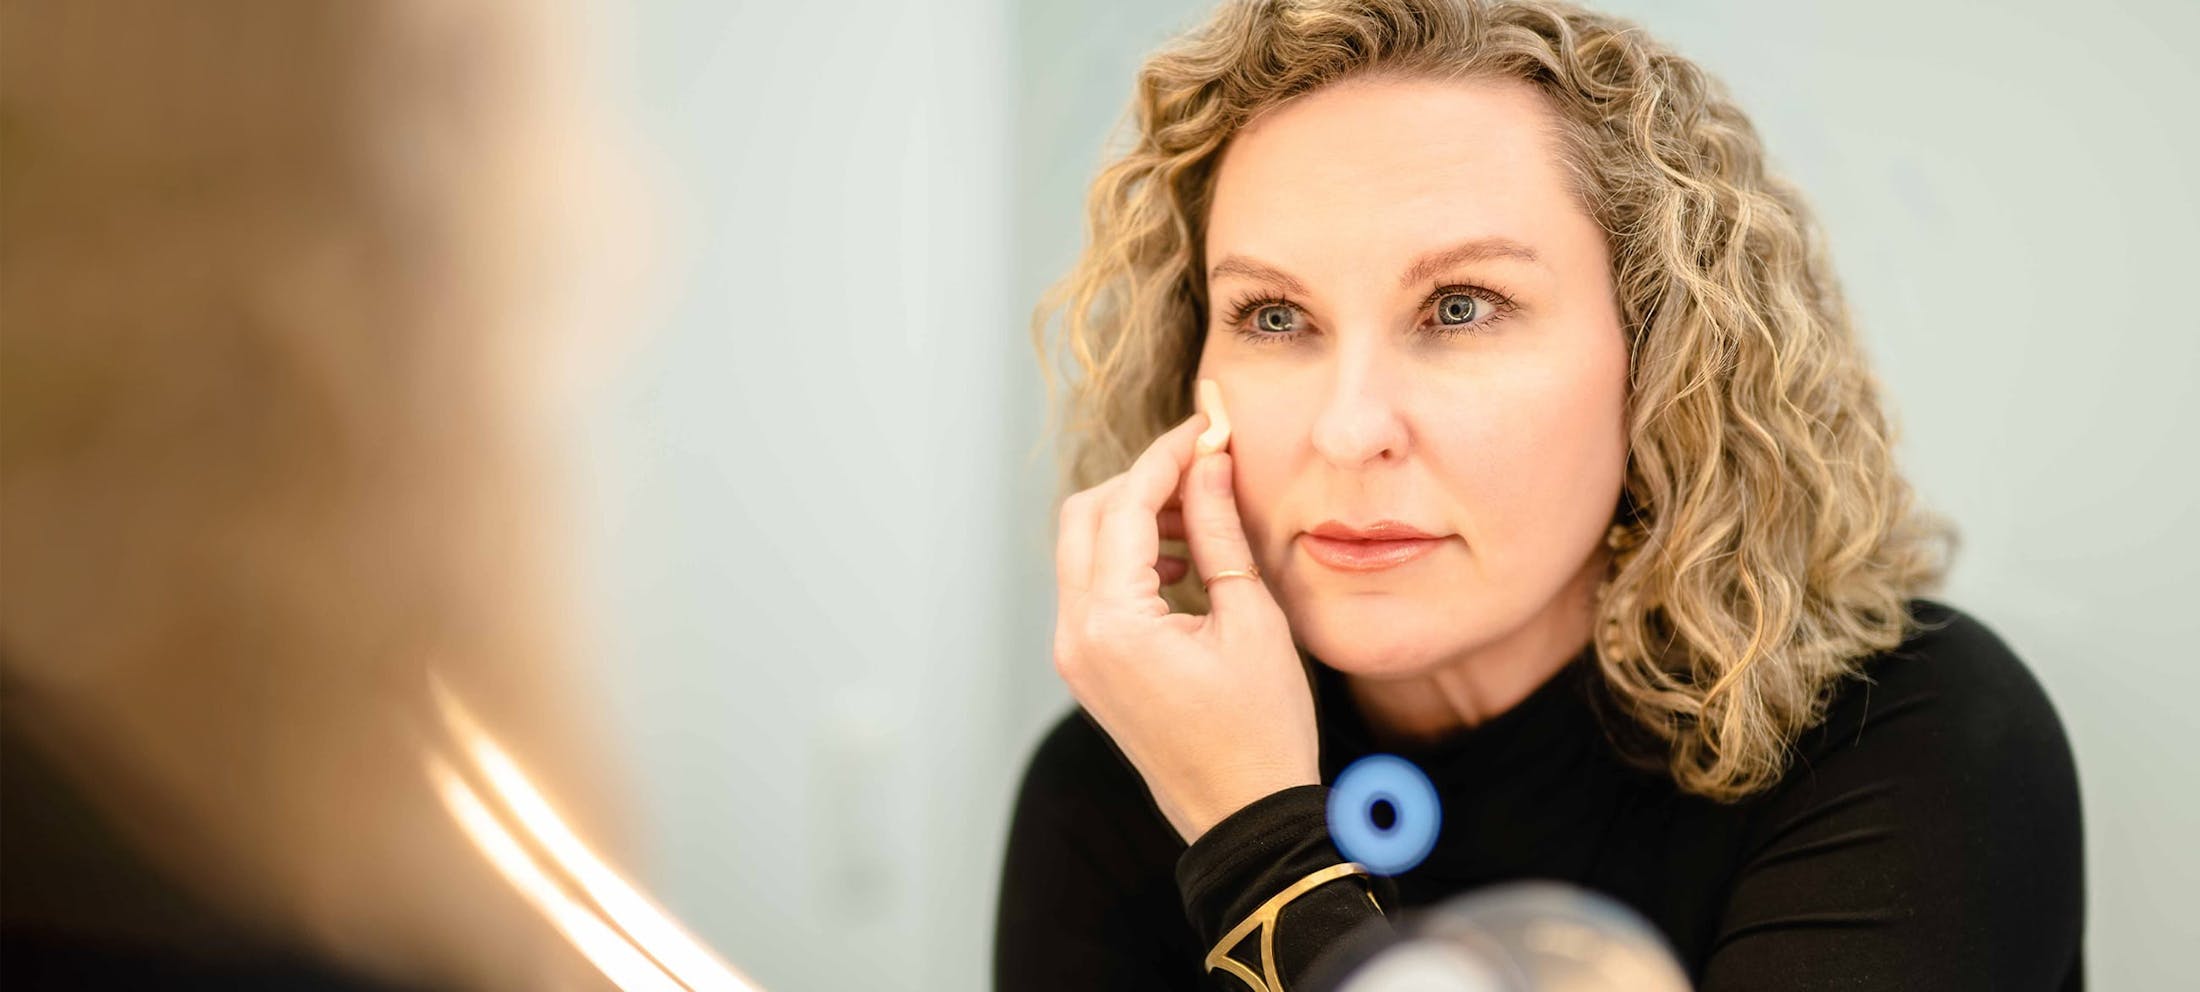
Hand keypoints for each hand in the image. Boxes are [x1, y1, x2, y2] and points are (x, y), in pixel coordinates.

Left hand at [1052, 380, 1318, 843]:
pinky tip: (1185, 565)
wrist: (1242, 817)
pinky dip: (1129, 560)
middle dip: (1141, 482)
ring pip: (1083, 549)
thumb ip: (1220, 532)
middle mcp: (1076, 635)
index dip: (1168, 456)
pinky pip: (1093, 589)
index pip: (1124, 504)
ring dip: (1134, 520)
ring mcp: (1075, 654)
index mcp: (1113, 623)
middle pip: (1084, 515)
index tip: (1208, 428)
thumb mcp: (1251, 620)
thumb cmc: (1261, 731)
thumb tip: (1209, 462)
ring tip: (1204, 521)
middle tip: (1204, 469)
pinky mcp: (1087, 667)